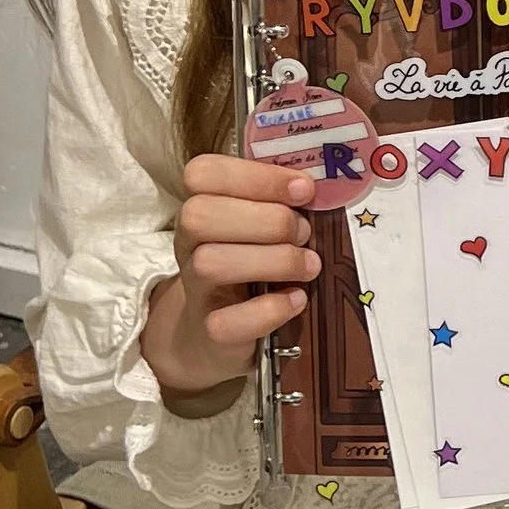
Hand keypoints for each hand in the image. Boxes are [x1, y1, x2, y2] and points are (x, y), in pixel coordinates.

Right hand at [140, 154, 320, 410]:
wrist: (213, 334)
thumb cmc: (248, 263)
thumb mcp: (256, 227)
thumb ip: (278, 202)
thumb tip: (319, 187)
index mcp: (201, 207)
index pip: (203, 174)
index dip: (255, 176)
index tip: (303, 189)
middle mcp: (189, 245)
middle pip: (200, 216)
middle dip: (268, 220)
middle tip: (305, 233)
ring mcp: (195, 290)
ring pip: (211, 264)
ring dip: (273, 261)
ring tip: (309, 266)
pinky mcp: (211, 333)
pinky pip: (225, 322)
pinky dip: (268, 310)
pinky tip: (297, 300)